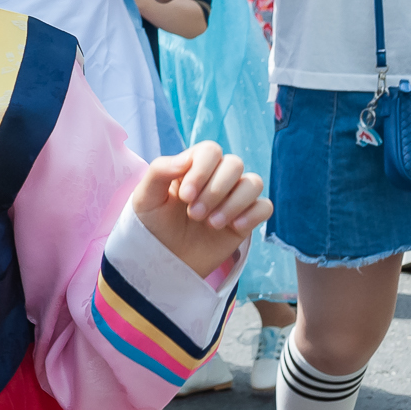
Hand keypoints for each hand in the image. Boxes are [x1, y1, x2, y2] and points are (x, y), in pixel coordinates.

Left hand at [133, 141, 270, 276]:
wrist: (164, 259)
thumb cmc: (153, 225)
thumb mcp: (145, 198)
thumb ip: (159, 171)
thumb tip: (186, 159)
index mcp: (192, 167)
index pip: (210, 151)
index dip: (202, 170)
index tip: (185, 196)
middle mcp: (216, 178)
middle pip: (234, 164)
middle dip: (215, 190)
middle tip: (194, 214)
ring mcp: (233, 198)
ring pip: (254, 183)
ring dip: (233, 203)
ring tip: (211, 224)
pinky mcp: (246, 219)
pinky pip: (265, 207)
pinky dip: (252, 215)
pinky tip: (233, 227)